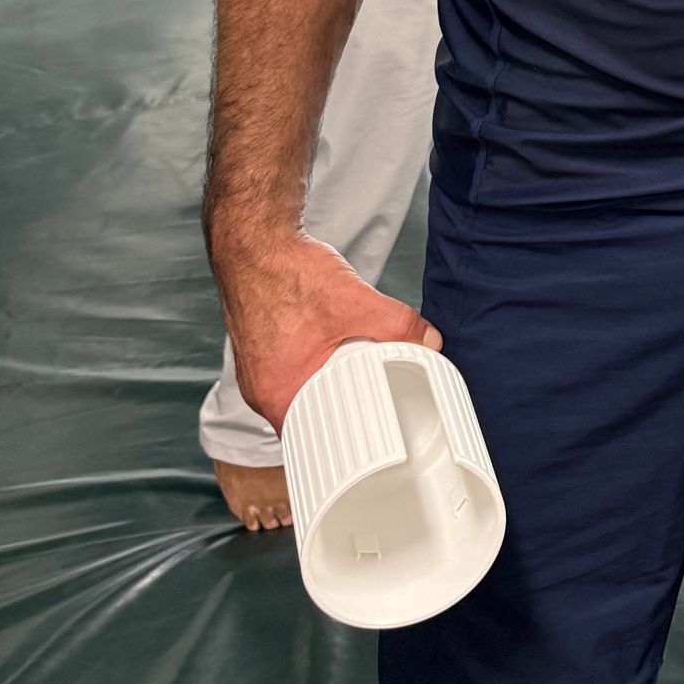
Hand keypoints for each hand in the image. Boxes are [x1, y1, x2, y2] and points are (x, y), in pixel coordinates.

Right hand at [217, 231, 441, 434]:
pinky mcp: (261, 349)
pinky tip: (332, 351)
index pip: (314, 440)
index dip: (346, 442)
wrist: (253, 241)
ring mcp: (257, 370)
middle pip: (311, 415)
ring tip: (356, 371)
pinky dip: (315, 364)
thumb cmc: (286, 273)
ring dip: (330, 383)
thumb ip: (397, 324)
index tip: (373, 440)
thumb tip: (430, 340)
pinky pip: (292, 370)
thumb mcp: (353, 302)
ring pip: (302, 390)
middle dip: (345, 406)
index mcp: (276, 394)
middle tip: (376, 399)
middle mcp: (261, 389)